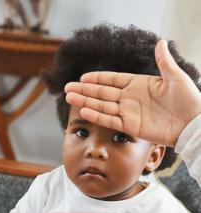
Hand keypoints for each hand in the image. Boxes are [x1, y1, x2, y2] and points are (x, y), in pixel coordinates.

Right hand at [65, 40, 200, 145]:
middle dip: (85, 90)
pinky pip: (109, 120)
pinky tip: (84, 110)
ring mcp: (128, 113)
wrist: (192, 125)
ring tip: (69, 97)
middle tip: (68, 88)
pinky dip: (96, 116)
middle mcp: (129, 98)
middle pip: (102, 93)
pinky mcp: (130, 127)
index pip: (112, 80)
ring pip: (102, 106)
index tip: (83, 77)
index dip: (98, 78)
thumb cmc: (189, 100)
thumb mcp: (176, 78)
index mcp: (138, 84)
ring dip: (85, 101)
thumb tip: (160, 41)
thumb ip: (164, 62)